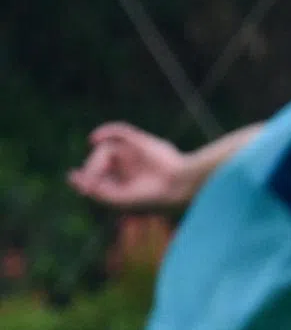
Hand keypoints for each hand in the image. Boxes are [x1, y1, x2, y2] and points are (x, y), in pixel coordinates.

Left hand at [68, 122, 194, 207]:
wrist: (177, 185)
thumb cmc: (152, 197)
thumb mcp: (120, 199)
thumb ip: (98, 192)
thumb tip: (75, 179)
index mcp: (126, 181)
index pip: (100, 174)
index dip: (85, 176)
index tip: (73, 177)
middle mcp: (129, 165)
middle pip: (100, 161)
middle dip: (92, 169)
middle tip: (91, 181)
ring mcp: (134, 152)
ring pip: (106, 148)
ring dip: (97, 159)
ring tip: (97, 171)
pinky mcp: (140, 140)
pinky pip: (119, 130)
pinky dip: (106, 131)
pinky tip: (93, 140)